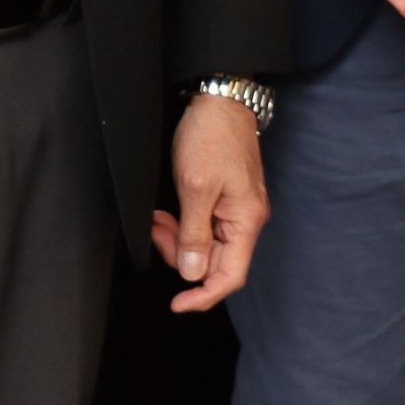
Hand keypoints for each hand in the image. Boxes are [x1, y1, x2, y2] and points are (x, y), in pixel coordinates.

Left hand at [148, 93, 268, 314]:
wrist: (220, 100)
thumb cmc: (213, 137)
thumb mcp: (195, 188)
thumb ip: (194, 235)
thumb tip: (193, 274)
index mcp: (246, 221)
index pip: (230, 276)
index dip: (204, 296)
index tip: (178, 304)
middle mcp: (246, 220)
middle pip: (215, 262)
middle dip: (182, 255)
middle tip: (158, 232)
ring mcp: (237, 210)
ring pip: (206, 245)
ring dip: (179, 239)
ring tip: (160, 219)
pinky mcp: (227, 200)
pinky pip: (205, 227)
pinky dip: (184, 225)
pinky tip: (168, 213)